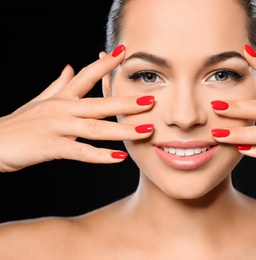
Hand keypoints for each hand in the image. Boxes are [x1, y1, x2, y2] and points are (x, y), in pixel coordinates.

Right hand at [0, 45, 154, 171]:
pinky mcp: (51, 146)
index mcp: (61, 98)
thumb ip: (58, 85)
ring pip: (95, 127)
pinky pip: (80, 151)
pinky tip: (119, 158)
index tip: (124, 52)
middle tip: (151, 100)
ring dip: (123, 130)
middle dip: (126, 102)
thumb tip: (70, 67)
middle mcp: (62, 109)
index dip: (105, 64)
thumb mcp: (40, 101)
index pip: (86, 76)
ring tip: (146, 131)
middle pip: (99, 104)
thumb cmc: (19, 124)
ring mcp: (57, 127)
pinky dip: (100, 155)